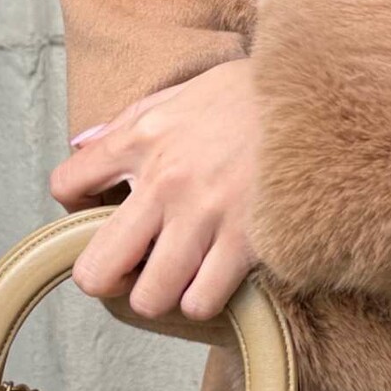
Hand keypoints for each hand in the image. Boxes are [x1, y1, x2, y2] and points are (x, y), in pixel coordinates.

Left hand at [49, 57, 260, 322]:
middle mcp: (166, 180)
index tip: (97, 207)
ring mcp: (207, 215)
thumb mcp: (185, 90)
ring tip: (179, 271)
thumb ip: (131, 120)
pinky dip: (204, 296)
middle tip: (131, 263)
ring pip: (150, 298)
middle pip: (96, 270)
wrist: (323, 91)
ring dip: (161, 292)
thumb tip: (83, 146)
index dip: (74, 204)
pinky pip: (202, 301)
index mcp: (144, 137)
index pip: (67, 183)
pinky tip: (215, 274)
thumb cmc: (254, 93)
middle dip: (107, 276)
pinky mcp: (249, 240)